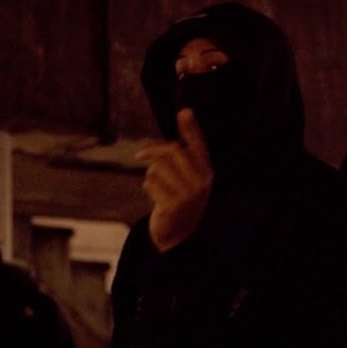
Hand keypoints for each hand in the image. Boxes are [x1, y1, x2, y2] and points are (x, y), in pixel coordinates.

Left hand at [135, 109, 214, 252]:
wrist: (177, 235)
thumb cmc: (179, 199)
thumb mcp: (186, 179)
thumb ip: (181, 159)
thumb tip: (166, 141)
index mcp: (206, 172)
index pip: (198, 146)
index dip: (191, 129)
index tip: (184, 111)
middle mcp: (201, 183)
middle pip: (172, 152)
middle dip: (153, 151)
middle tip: (140, 155)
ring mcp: (188, 195)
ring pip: (157, 168)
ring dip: (150, 174)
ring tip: (157, 186)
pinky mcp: (173, 206)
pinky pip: (150, 183)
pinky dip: (147, 187)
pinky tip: (155, 197)